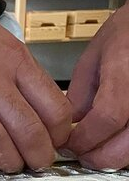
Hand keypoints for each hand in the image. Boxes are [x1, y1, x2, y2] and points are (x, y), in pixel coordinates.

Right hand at [0, 0, 71, 172]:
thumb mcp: (0, 38)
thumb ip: (22, 72)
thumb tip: (42, 107)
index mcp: (12, 59)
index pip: (54, 109)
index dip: (60, 134)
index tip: (55, 140)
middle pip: (27, 131)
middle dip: (38, 156)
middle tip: (36, 161)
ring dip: (7, 161)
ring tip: (9, 163)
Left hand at [64, 4, 128, 169]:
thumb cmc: (127, 33)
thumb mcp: (94, 58)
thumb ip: (81, 92)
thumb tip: (69, 122)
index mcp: (124, 75)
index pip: (106, 119)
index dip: (85, 138)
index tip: (68, 144)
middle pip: (127, 146)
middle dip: (99, 157)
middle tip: (81, 155)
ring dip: (116, 156)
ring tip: (97, 150)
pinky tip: (116, 141)